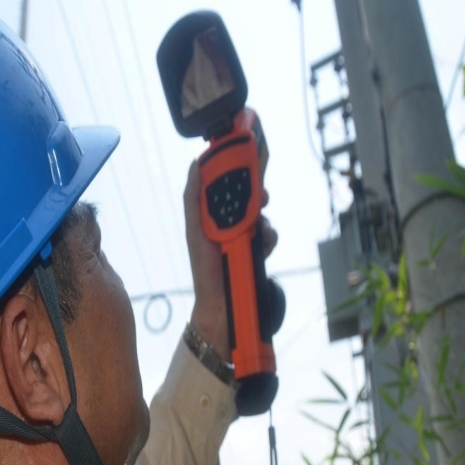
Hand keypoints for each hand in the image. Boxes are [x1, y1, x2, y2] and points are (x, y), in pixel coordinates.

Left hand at [184, 159, 277, 359]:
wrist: (222, 305)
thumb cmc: (205, 270)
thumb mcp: (195, 231)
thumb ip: (194, 199)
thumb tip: (196, 166)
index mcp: (210, 217)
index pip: (223, 186)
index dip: (233, 172)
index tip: (243, 159)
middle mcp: (227, 224)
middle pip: (246, 198)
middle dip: (255, 194)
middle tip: (261, 195)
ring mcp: (244, 238)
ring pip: (261, 216)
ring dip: (262, 220)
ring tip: (257, 230)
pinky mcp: (258, 250)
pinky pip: (270, 235)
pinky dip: (269, 238)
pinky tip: (263, 246)